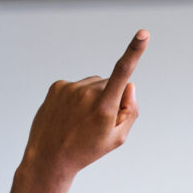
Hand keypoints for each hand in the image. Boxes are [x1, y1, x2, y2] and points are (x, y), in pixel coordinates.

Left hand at [21, 30, 147, 177]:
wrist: (49, 158)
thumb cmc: (87, 150)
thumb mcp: (117, 138)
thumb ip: (131, 110)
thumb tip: (128, 84)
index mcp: (105, 108)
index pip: (123, 73)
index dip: (135, 51)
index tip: (143, 34)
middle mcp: (87, 93)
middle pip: (110, 84)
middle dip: (109, 98)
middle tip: (95, 123)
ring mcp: (70, 88)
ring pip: (93, 84)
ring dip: (92, 98)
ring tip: (80, 120)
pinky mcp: (57, 86)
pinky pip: (77, 86)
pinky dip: (76, 98)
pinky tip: (69, 115)